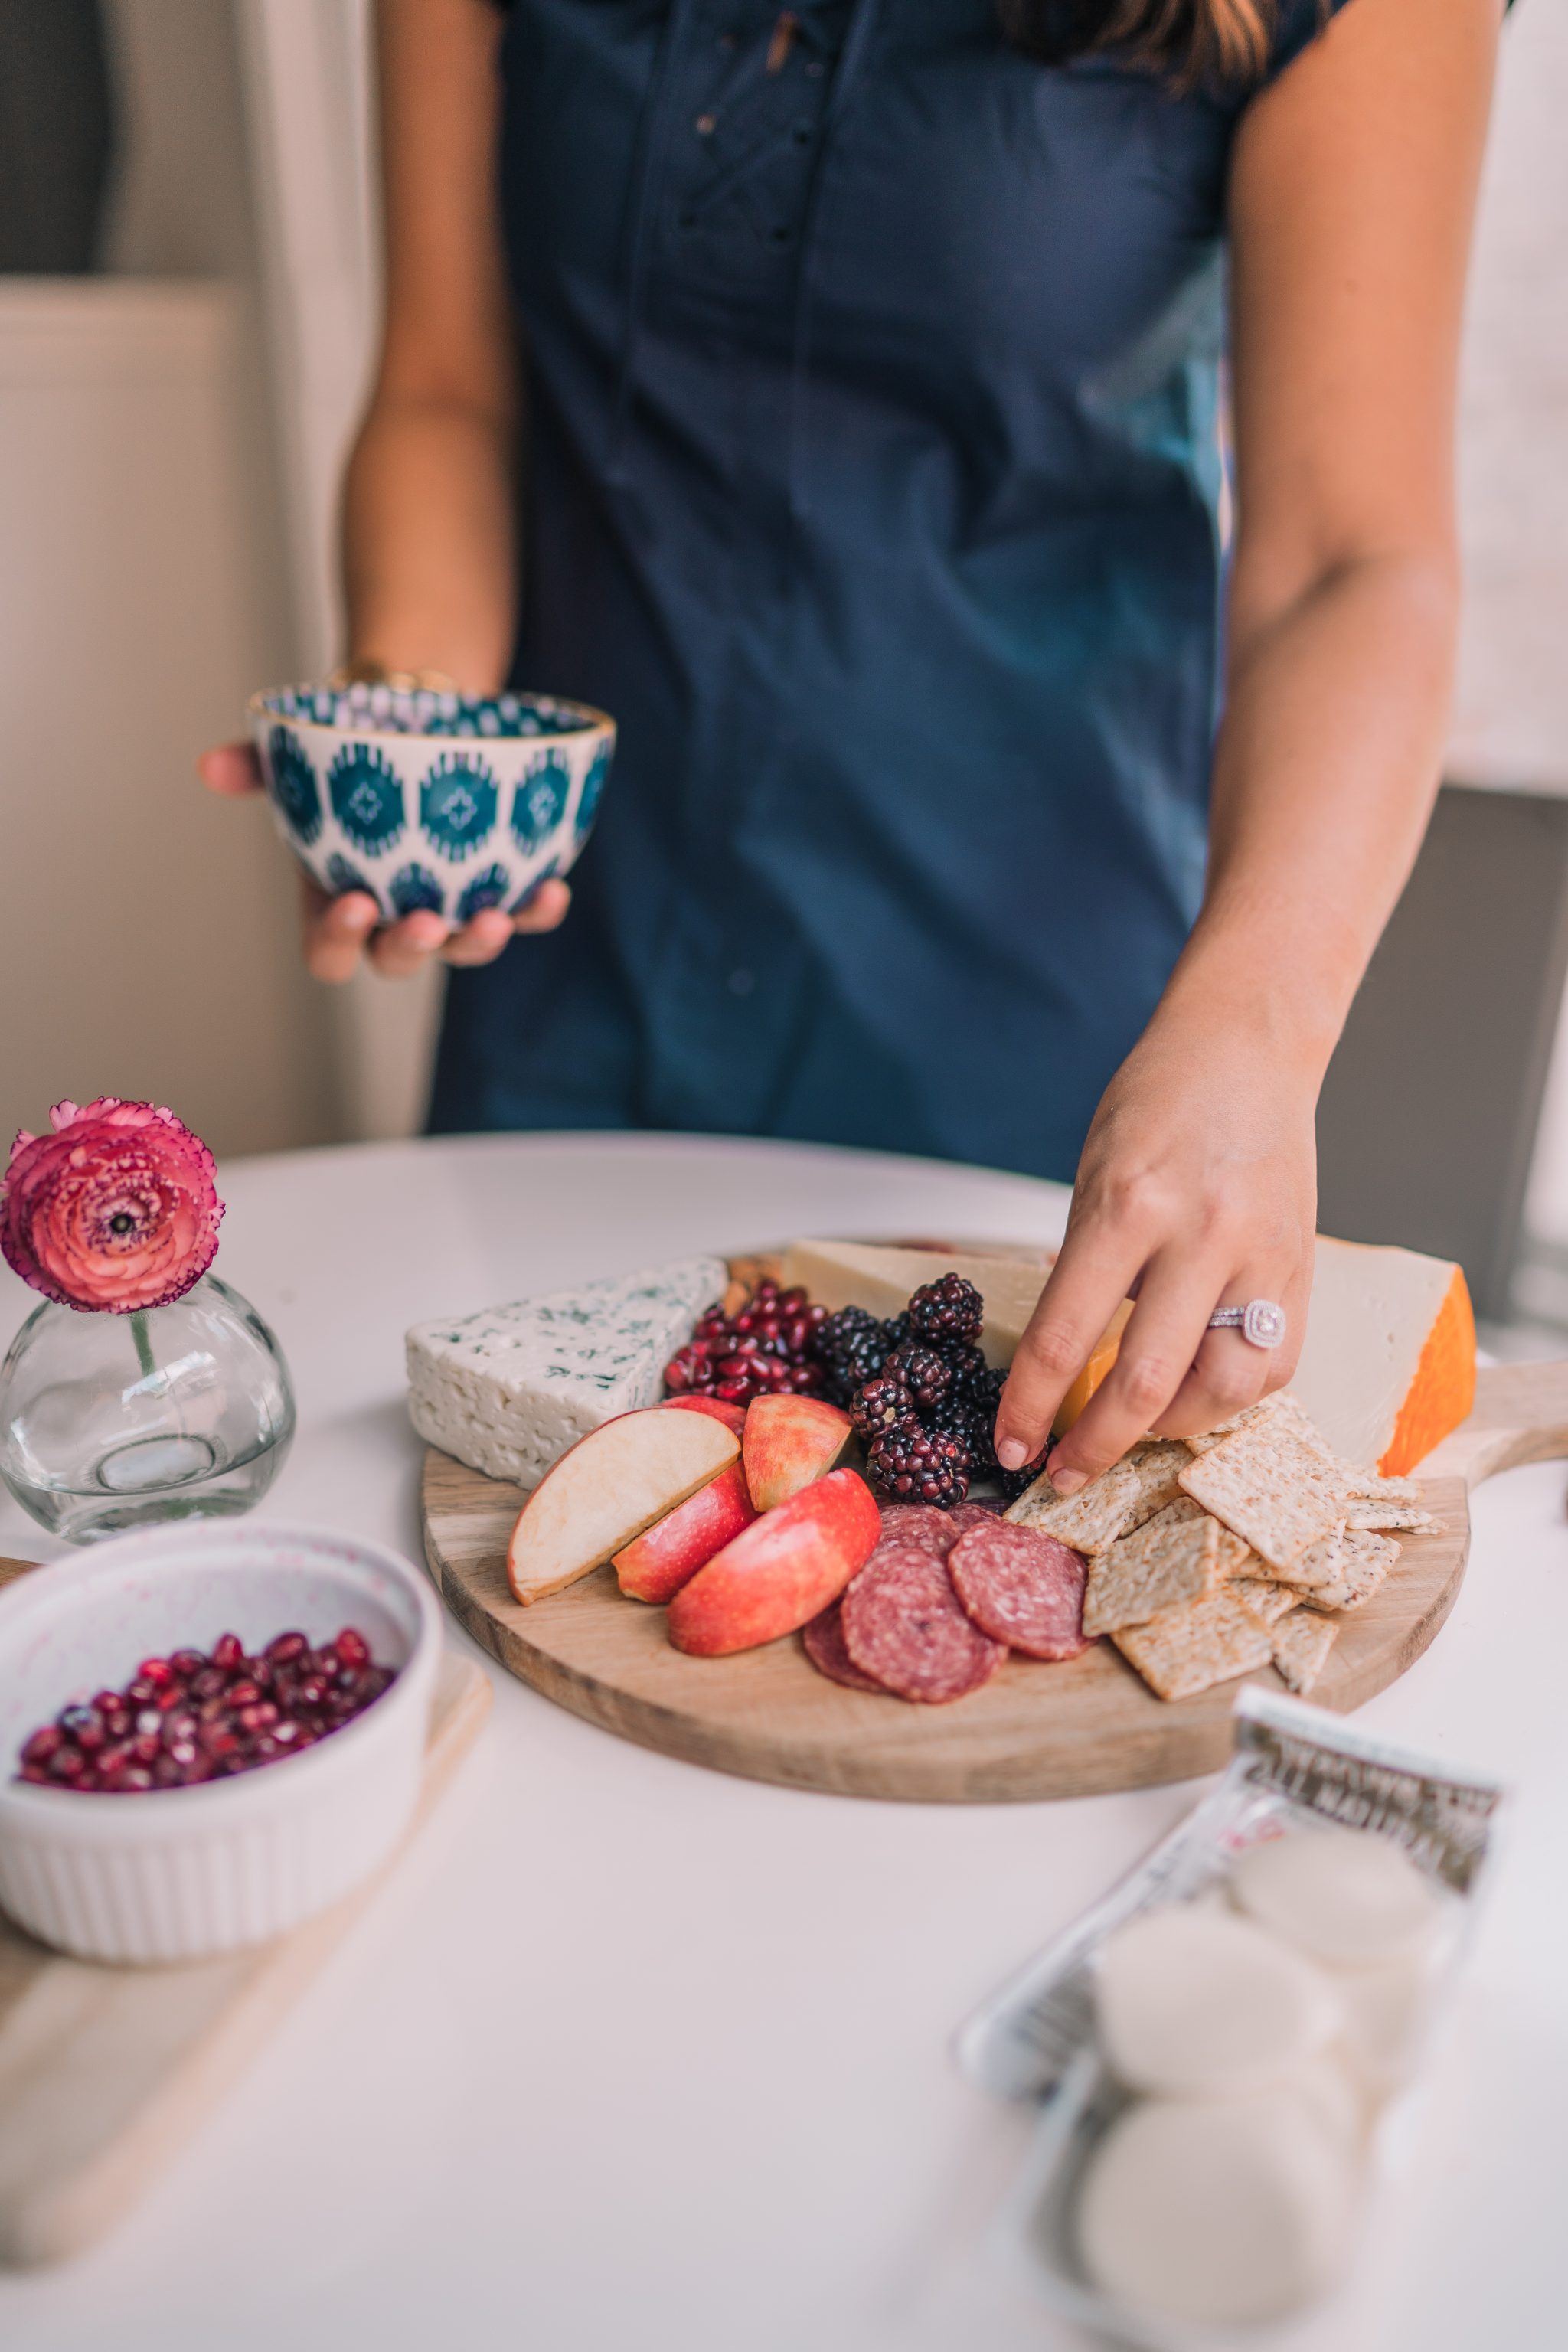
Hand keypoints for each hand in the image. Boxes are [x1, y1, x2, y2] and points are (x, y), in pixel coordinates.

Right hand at [198, 742, 569, 979]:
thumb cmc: (349, 750)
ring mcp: (451, 908)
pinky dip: (537, 909)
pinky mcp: (501, 887)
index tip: (350, 901)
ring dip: (480, 941)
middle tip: (426, 921)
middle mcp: (394, 918)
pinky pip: (522, 914)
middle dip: (412, 946)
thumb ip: (258, 766)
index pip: (328, 951)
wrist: (415, 719)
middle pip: (398, 959)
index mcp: (337, 901)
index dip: (336, 940)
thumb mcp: (299, 754)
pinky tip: (551, 890)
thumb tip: (210, 768)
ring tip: (494, 915)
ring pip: (464, 949)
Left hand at [994, 1018, 1316, 1492]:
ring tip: (1133, 1431)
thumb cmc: (1159, 1104)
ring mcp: (1262, 1258)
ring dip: (1169, 1430)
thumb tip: (1065, 1364)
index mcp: (1130, 1205)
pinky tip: (1194, 1394)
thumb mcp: (1095, 1173)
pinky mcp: (1301, 1272)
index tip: (1012, 1445)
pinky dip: (1228, 1397)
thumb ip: (1087, 1266)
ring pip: (1222, 1391)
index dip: (1033, 1407)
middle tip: (1062, 1474)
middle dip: (1094, 1446)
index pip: (1067, 1335)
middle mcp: (1202, 1236)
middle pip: (1145, 1382)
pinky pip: (1272, 1368)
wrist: (1250, 1050)